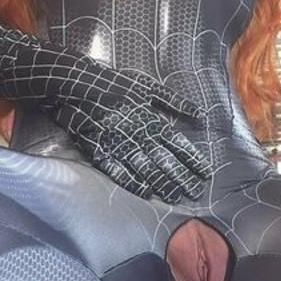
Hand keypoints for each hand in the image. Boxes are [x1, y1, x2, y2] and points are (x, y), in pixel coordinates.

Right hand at [36, 72, 212, 202]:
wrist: (76, 82)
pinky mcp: (100, 150)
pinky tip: (145, 193)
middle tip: (195, 192)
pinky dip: (132, 181)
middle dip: (181, 176)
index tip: (205, 173)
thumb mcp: (147, 87)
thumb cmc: (113, 83)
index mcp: (150, 118)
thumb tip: (200, 114)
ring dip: (161, 183)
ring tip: (176, 197)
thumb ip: (174, 102)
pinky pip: (118, 170)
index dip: (191, 159)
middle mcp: (138, 133)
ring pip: (144, 167)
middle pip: (164, 159)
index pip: (177, 143)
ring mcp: (118, 143)